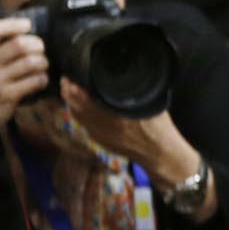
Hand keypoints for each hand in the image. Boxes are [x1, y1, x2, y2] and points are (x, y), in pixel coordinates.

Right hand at [0, 17, 48, 143]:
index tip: (28, 26)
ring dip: (43, 62)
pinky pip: (35, 81)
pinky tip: (40, 80)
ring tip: (42, 65)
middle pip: (19, 44)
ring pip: (31, 62)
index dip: (15, 24)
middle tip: (40, 49)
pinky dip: (42, 79)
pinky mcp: (8, 95)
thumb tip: (21, 30)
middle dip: (37, 44)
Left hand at [60, 81, 199, 182]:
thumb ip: (133, 92)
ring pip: (76, 114)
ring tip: (70, 90)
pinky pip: (82, 123)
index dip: (74, 84)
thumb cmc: (159, 129)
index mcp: (113, 115)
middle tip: (68, 79)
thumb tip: (123, 77)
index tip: (72, 74)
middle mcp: (102, 125)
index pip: (83, 97)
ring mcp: (98, 134)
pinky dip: (78, 113)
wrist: (160, 155)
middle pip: (74, 105)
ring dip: (71, 101)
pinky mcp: (99, 140)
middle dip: (68, 91)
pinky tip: (80, 107)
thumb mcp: (148, 105)